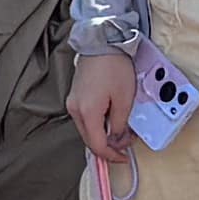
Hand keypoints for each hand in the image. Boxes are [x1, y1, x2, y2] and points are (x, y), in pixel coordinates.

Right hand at [69, 46, 140, 170]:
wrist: (102, 41)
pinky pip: (86, 117)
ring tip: (121, 129)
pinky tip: (111, 118)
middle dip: (107, 146)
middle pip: (89, 139)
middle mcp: (75, 109)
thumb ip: (120, 124)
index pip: (97, 145)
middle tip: (125, 145)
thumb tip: (118, 139)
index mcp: (87, 112)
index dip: (111, 155)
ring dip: (103, 134)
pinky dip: (98, 123)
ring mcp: (73, 102)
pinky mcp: (76, 96)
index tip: (123, 157)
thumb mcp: (124, 99)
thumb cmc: (114, 66)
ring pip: (87, 129)